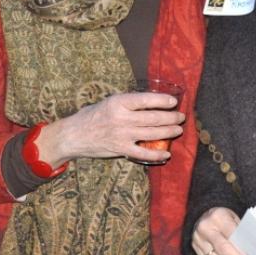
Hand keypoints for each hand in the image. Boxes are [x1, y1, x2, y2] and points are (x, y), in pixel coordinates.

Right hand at [38, 91, 184, 165]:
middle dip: (170, 117)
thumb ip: (128, 102)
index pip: (145, 100)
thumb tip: (152, 101)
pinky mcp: (120, 150)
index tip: (174, 102)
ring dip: (168, 132)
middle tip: (181, 117)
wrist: (74, 135)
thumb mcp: (110, 102)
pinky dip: (156, 155)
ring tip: (178, 130)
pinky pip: (143, 154)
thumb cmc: (93, 115)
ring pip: (152, 134)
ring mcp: (122, 135)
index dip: (162, 101)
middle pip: (153, 118)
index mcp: (119, 102)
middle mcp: (121, 118)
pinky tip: (166, 154)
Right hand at [192, 207, 255, 254]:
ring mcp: (199, 242)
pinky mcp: (196, 253)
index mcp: (218, 217)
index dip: (243, 252)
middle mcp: (206, 229)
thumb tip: (255, 254)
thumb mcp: (232, 217)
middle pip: (224, 251)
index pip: (232, 236)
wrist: (200, 216)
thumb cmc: (223, 218)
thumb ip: (240, 232)